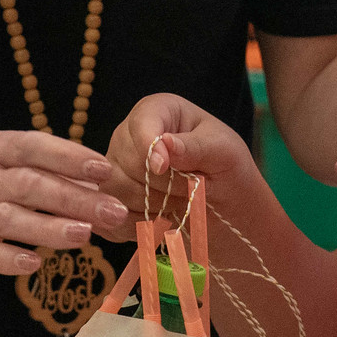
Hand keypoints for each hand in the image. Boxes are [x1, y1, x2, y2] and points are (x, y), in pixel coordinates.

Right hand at [0, 132, 132, 280]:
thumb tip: (105, 184)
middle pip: (29, 185)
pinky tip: (35, 263)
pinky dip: (9, 258)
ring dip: (49, 227)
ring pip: (9, 218)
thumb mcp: (8, 167)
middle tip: (112, 212)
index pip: (34, 147)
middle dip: (74, 198)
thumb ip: (50, 173)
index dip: (69, 156)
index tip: (104, 170)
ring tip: (84, 235)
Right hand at [104, 94, 259, 216]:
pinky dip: (138, 225)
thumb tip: (164, 144)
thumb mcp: (223, 152)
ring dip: (152, 206)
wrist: (224, 205)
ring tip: (178, 201)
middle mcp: (128, 136)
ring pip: (115, 191)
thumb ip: (195, 146)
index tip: (165, 168)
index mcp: (156, 111)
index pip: (140, 126)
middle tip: (189, 186)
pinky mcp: (112, 200)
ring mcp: (115, 168)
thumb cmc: (226, 168)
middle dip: (162, 184)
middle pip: (126, 163)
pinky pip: (110, 218)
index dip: (149, 150)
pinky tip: (161, 219)